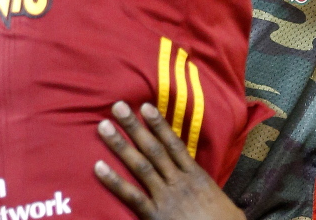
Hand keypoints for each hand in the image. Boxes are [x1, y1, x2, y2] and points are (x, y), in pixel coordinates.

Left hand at [94, 101, 243, 219]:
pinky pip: (132, 196)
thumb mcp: (217, 199)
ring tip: (103, 127)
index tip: (145, 106)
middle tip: (117, 106)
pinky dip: (115, 182)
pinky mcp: (156, 216)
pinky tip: (98, 167)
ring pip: (141, 166)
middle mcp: (179, 181)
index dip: (159, 124)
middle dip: (134, 127)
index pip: (174, 144)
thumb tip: (192, 173)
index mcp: (195, 176)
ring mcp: (166, 198)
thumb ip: (203, 185)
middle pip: (153, 149)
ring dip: (121, 145)